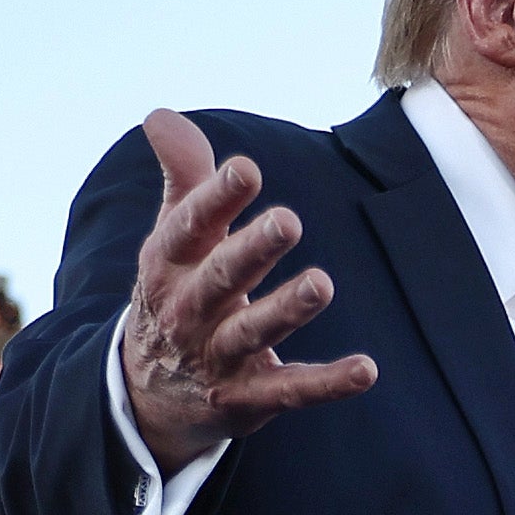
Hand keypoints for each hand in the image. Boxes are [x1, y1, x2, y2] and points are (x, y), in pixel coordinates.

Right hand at [117, 109, 378, 474]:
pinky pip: (291, 390)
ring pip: (253, 333)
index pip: (189, 226)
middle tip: (289, 221)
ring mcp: (217, 358)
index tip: (247, 169)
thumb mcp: (172, 236)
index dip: (216, 197)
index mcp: (168, 264)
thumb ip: (183, 176)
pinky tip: (366, 370)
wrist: (148, 393)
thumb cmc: (177, 291)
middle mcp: (188, 311)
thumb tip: (160, 115)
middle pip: (221, 279)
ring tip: (322, 284)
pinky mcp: (248, 399)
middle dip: (252, 251)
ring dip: (287, 310)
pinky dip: (327, 384)